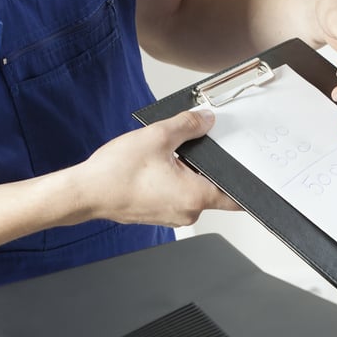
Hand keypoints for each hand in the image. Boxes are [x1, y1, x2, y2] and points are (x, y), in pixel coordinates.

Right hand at [71, 109, 239, 226]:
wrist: (87, 193)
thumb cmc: (116, 174)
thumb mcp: (157, 136)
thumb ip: (188, 125)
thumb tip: (206, 120)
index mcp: (195, 197)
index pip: (235, 198)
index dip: (244, 183)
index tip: (250, 174)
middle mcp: (188, 212)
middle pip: (213, 189)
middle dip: (206, 167)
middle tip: (190, 149)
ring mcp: (173, 216)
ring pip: (192, 192)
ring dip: (186, 173)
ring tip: (164, 159)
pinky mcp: (160, 214)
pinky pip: (176, 196)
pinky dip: (172, 181)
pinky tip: (154, 169)